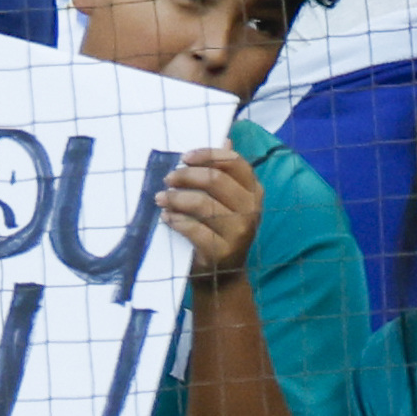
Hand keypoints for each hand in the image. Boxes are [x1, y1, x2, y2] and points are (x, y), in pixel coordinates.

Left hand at [159, 146, 263, 285]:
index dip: (207, 155)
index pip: (233, 162)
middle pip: (215, 180)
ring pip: (202, 203)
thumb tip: (225, 139)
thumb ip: (226, 173)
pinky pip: (193, 228)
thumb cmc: (220, 231)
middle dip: (186, 176)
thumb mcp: (227, 202)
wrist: (221, 276)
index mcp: (254, 192)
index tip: (185, 158)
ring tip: (161, 198)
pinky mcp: (221, 251)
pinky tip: (167, 217)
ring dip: (176, 198)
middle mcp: (252, 210)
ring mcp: (239, 232)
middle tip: (168, 179)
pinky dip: (176, 220)